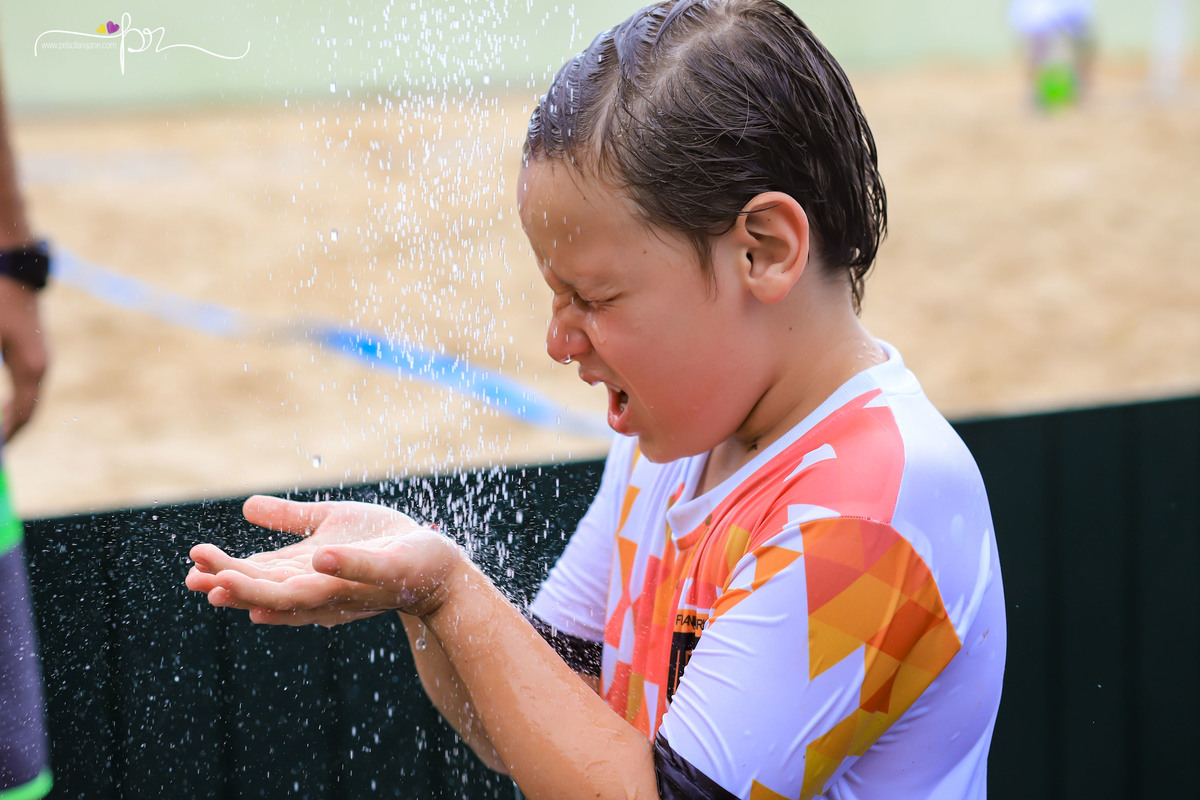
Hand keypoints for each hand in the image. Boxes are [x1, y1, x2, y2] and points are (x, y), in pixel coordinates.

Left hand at [0, 276, 48, 442]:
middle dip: (7, 430)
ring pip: (25, 398)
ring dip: (9, 416)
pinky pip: (23, 385)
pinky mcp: (29, 349)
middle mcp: (39, 366)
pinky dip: (9, 401)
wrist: (10, 265)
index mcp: (31, 368)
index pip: (22, 415)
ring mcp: (37, 357)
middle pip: (26, 410)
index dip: (6, 436)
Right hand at [186, 496, 463, 626]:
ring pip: (305, 594)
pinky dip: (343, 564)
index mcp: (308, 574)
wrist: (435, 563)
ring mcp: (355, 585)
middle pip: (271, 592)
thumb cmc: (383, 544)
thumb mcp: (331, 524)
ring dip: (266, 589)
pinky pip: (366, 570)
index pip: (259, 577)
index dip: (226, 575)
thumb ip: (291, 520)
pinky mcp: (390, 573)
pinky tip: (319, 554)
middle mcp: (324, 588)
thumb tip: (246, 507)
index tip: (192, 570)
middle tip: (196, 578)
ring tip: (228, 580)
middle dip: (233, 586)